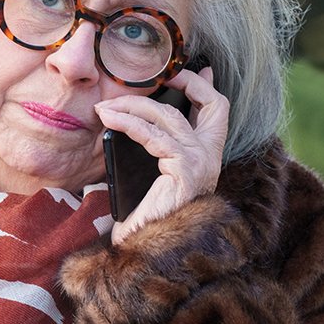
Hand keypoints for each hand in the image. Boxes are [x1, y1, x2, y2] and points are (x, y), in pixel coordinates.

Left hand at [94, 67, 229, 245]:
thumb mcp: (149, 175)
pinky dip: (128, 123)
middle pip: (213, 104)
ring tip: (106, 106)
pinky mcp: (184, 169)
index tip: (187, 71)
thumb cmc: (145, 218)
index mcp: (206, 158)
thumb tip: (127, 122)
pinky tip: (108, 119)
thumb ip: (150, 149)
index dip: (204, 87)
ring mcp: (201, 163)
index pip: (217, 112)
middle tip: (159, 76)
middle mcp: (211, 158)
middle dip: (187, 83)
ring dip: (135, 105)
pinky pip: (153, 135)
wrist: (147, 252)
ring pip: (171, 117)